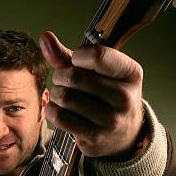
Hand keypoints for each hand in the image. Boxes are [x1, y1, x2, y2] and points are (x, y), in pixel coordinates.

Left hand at [39, 31, 144, 157]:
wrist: (126, 135)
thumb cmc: (108, 97)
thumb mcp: (100, 73)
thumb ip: (70, 56)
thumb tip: (45, 37)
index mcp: (130, 73)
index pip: (96, 55)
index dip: (77, 57)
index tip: (78, 62)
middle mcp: (124, 97)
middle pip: (74, 76)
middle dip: (60, 76)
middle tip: (63, 81)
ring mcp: (110, 120)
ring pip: (64, 97)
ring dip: (56, 94)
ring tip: (63, 96)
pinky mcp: (94, 138)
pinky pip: (60, 117)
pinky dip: (53, 110)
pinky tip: (60, 110)